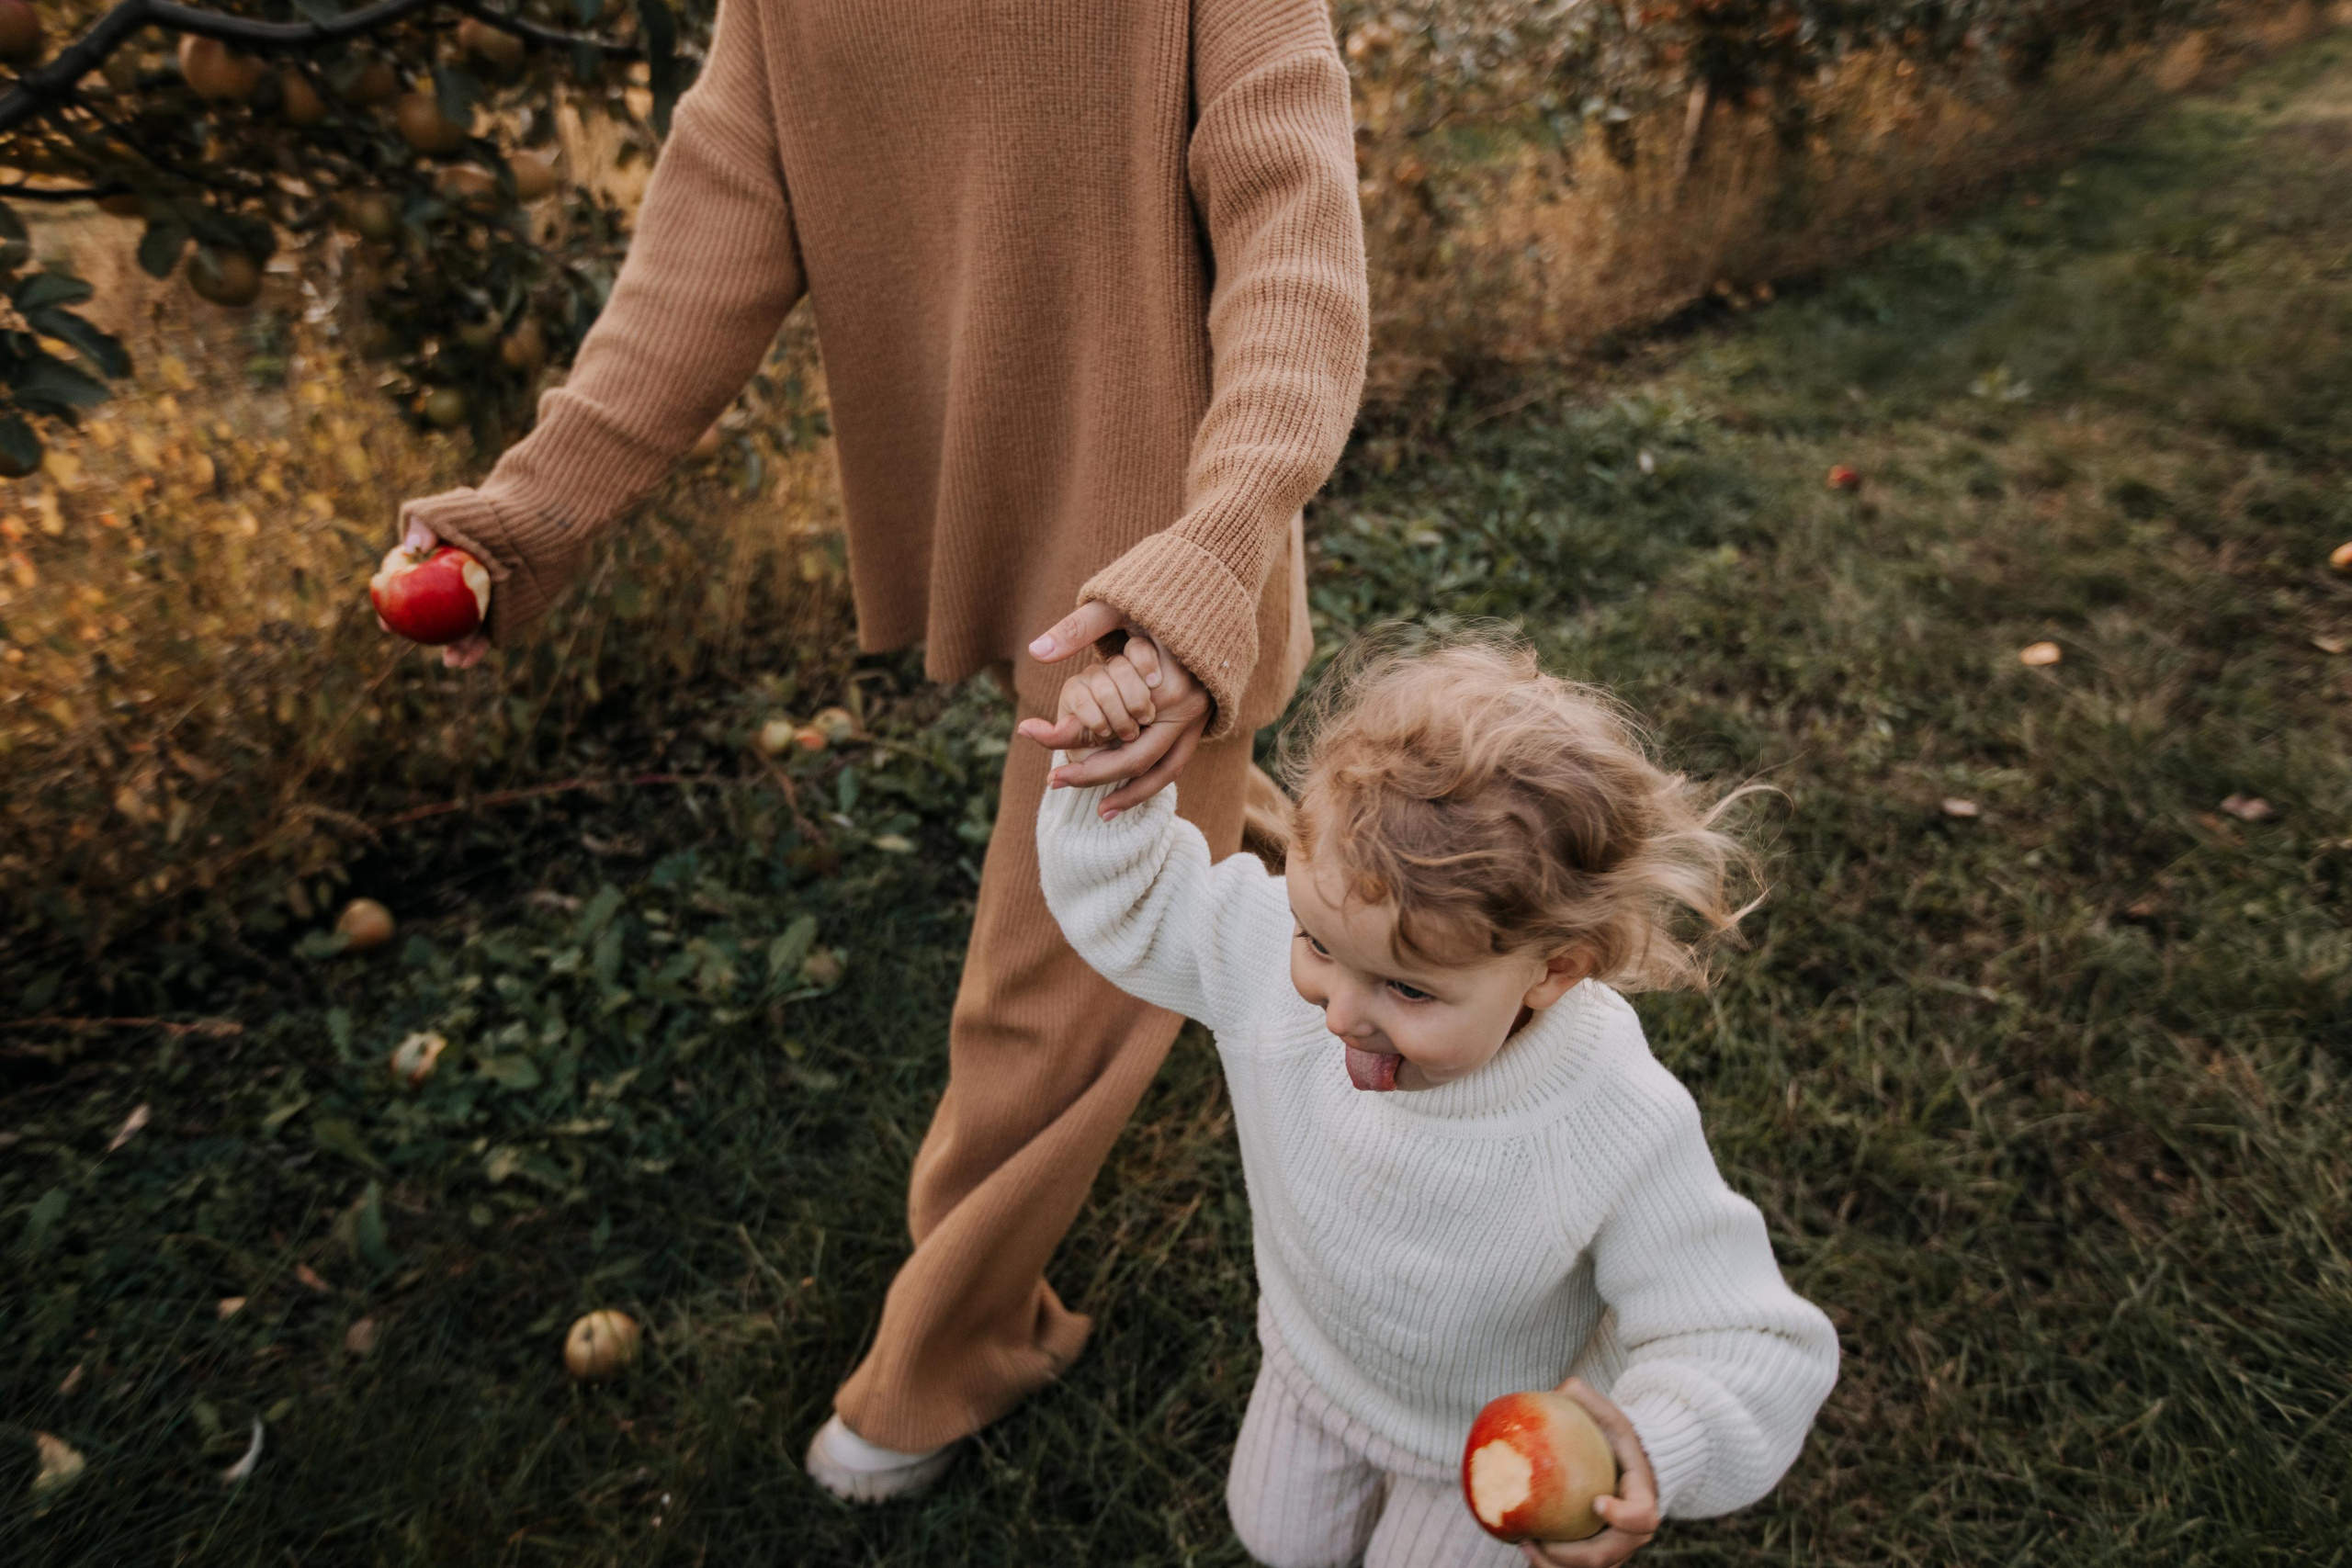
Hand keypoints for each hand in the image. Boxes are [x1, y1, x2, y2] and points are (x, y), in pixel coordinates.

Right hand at [382, 516, 491, 668]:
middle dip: (419, 634)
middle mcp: (455, 589)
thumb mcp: (451, 512)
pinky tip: (466, 660)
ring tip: (449, 659)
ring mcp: (480, 604)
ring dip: (453, 648)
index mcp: (436, 569)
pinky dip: (477, 648)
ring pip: (460, 631)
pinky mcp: (504, 615)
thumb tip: (410, 547)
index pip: (408, 590)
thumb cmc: (487, 515)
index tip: (385, 620)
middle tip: (409, 638)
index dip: (393, 606)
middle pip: (431, 617)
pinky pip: (487, 635)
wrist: (532, 523)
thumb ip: (424, 521)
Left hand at [1017, 601, 1209, 814]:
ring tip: (1098, 813)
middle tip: (1052, 781)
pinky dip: (1149, 781)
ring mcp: (1199, 719)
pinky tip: (1121, 793)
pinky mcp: (1201, 724)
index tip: (1034, 738)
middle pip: (1139, 758)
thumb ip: (1077, 629)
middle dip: (1094, 774)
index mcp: (1170, 684)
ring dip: (1131, 794)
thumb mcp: (1117, 607)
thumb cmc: (1161, 597)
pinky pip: (1174, 762)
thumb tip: (1036, 651)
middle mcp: (1189, 709)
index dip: (1073, 739)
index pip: (1116, 726)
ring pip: (1164, 771)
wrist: (1213, 593)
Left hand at [1520, 1380, 1659, 1567]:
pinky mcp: (1597, 1551)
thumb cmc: (1616, 1437)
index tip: (1596, 1502)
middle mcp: (1633, 1531)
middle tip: (1540, 1541)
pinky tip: (1522, 1544)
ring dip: (1557, 1565)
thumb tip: (1558, 1389)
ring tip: (1525, 1545)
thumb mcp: (1609, 1415)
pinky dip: (1550, 1563)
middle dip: (1575, 1556)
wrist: (1627, 1463)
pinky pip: (1575, 1566)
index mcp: (1642, 1497)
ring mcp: (1616, 1545)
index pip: (1643, 1516)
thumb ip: (1586, 1399)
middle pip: (1609, 1555)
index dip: (1624, 1516)